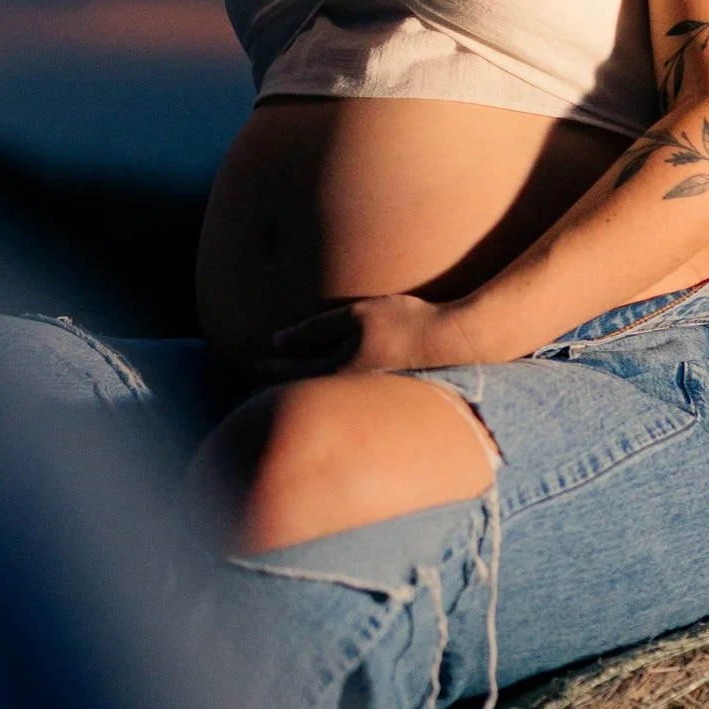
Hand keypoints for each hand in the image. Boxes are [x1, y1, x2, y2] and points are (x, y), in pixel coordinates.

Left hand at [263, 293, 464, 378]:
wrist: (453, 341)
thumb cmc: (404, 323)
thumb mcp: (356, 316)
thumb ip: (316, 328)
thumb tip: (277, 338)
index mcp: (340, 372)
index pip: (296, 372)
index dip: (273, 366)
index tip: (255, 363)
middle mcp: (352, 389)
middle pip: (310, 388)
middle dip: (286, 382)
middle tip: (264, 375)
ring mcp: (370, 393)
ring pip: (330, 391)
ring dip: (310, 385)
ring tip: (294, 377)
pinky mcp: (387, 389)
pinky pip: (352, 389)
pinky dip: (335, 384)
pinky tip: (338, 377)